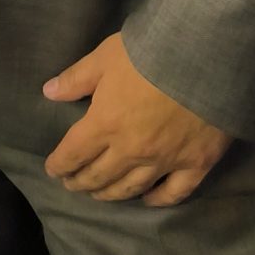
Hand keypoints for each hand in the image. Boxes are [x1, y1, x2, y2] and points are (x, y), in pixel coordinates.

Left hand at [42, 32, 231, 206]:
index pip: (74, 153)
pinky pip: (174, 192)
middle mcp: (131, 150)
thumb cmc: (150, 53)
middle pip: (100, 175)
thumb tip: (48, 92)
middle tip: (72, 185)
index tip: (52, 169)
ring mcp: (165, 161)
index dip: (60, 164)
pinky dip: (158, 200)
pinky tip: (148, 201)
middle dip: (81, 182)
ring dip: (111, 194)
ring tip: (99, 195)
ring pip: (132, 187)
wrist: (206, 59)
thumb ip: (77, 78)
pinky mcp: (196, 164)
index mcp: (105, 124)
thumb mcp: (105, 57)